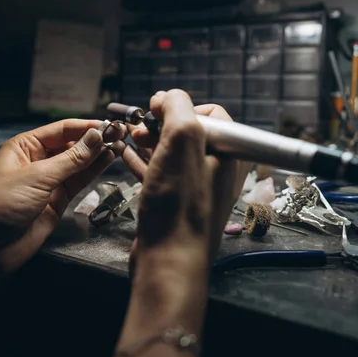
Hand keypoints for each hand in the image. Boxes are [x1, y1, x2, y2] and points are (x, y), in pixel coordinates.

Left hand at [0, 119, 121, 274]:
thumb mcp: (37, 176)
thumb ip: (71, 159)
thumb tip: (95, 137)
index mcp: (25, 147)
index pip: (62, 130)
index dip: (86, 127)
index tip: (108, 126)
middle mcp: (38, 162)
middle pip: (72, 145)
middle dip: (95, 140)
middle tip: (119, 134)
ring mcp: (48, 182)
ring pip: (79, 164)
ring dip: (98, 155)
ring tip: (120, 145)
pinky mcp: (57, 202)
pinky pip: (78, 182)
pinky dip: (94, 172)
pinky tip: (108, 160)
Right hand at [122, 90, 249, 286]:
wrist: (169, 259)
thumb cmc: (179, 201)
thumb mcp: (182, 139)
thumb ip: (178, 107)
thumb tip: (168, 97)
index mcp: (230, 153)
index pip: (211, 114)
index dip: (181, 106)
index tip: (156, 109)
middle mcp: (218, 169)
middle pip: (189, 132)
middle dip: (162, 123)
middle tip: (140, 127)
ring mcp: (197, 188)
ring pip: (173, 153)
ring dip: (150, 140)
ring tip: (130, 137)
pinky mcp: (177, 203)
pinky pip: (161, 172)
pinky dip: (144, 160)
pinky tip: (127, 154)